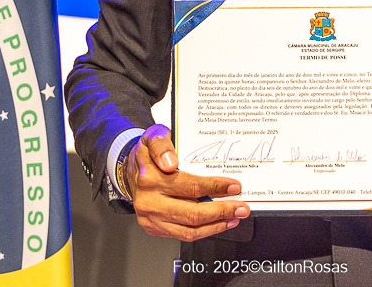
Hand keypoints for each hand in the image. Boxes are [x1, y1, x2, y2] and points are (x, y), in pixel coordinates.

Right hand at [125, 124, 250, 240]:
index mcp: (150, 178)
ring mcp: (151, 218)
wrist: (130, 171)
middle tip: (242, 207)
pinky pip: (183, 235)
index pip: (189, 186)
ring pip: (189, 230)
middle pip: (192, 213)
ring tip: (234, 217)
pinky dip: (204, 231)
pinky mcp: (155, 228)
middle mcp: (149, 201)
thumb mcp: (153, 136)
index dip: (215, 187)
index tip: (234, 186)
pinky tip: (218, 223)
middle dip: (221, 211)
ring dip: (216, 225)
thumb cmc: (148, 154)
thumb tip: (170, 162)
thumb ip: (161, 144)